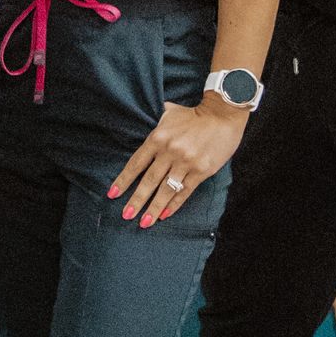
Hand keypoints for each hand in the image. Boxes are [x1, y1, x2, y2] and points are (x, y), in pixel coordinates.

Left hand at [111, 99, 247, 227]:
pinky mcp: (201, 171)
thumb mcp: (168, 114)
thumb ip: (154, 124)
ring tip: (143, 223)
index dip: (123, 181)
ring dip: (153, 208)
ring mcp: (186, 162)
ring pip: (165, 190)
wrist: (222, 115)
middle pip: (149, 180)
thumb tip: (139, 124)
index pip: (136, 163)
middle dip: (136, 200)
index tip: (113, 194)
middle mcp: (170, 151)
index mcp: (158, 137)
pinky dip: (173, 204)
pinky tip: (164, 215)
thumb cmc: (193, 115)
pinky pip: (184, 191)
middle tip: (126, 215)